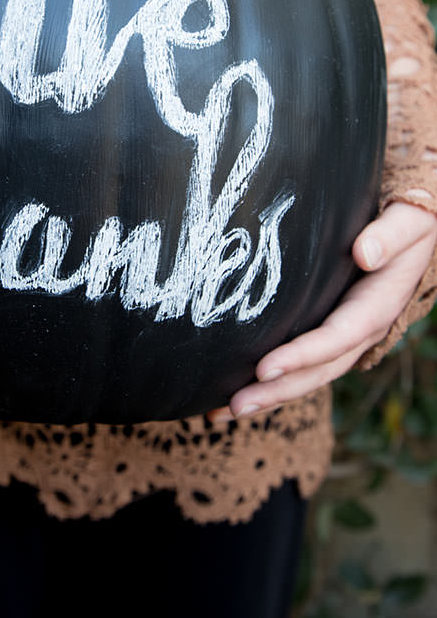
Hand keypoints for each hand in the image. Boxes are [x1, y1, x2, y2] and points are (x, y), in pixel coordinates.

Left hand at [208, 201, 436, 422]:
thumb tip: (365, 253)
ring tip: (222, 412)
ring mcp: (344, 336)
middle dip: (277, 391)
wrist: (410, 228)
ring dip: (267, 396)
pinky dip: (269, 382)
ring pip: (306, 375)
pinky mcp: (328, 331)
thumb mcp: (409, 221)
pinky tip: (231, 393)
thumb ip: (390, 235)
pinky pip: (300, 363)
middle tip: (235, 405)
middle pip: (318, 370)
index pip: (338, 337)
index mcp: (378, 306)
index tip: (265, 368)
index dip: (303, 355)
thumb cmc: (408, 220)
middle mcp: (361, 330)